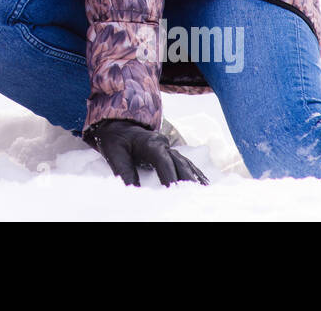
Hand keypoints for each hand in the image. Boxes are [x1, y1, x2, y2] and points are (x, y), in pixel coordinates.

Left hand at [84, 119, 208, 186]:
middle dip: (189, 180)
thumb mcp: (115, 156)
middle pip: (180, 163)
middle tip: (196, 195)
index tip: (174, 191)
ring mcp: (168, 148)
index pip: (163, 161)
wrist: (116, 125)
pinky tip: (203, 185)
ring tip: (205, 193)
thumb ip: (125, 173)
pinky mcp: (169, 153)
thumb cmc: (115, 140)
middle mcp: (163, 144)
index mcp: (150, 143)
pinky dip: (195, 174)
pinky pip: (186, 164)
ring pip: (186, 164)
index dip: (170, 176)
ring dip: (196, 178)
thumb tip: (132, 192)